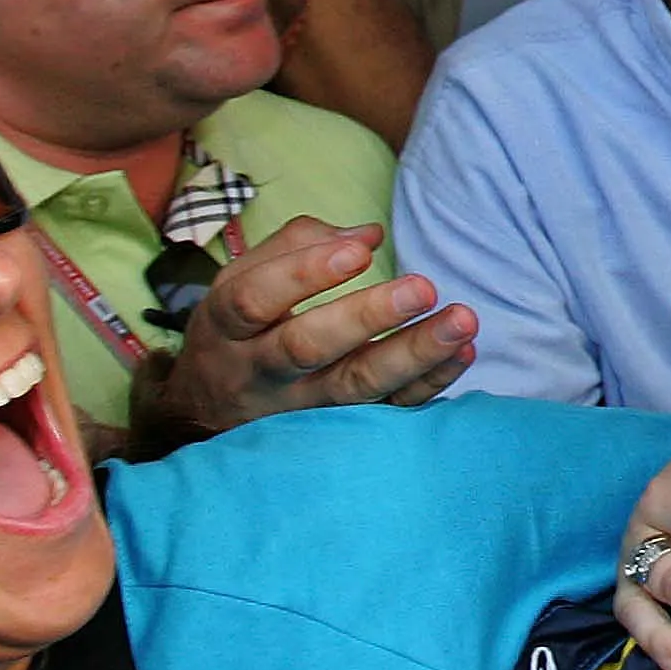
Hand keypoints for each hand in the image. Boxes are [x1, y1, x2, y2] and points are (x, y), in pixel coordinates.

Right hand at [147, 216, 477, 430]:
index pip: (256, 300)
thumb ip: (299, 244)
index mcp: (227, 327)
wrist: (209, 414)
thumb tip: (368, 235)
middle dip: (369, 317)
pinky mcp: (335, 434)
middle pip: (309, 347)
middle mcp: (259, 373)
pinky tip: (461, 354)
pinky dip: (428, 385)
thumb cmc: (237, 331)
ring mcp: (298, 410)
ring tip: (461, 321)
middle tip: (423, 287)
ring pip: (356, 387)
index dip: (306, 273)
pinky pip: (387, 412)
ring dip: (415, 354)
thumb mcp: (241, 280)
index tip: (360, 251)